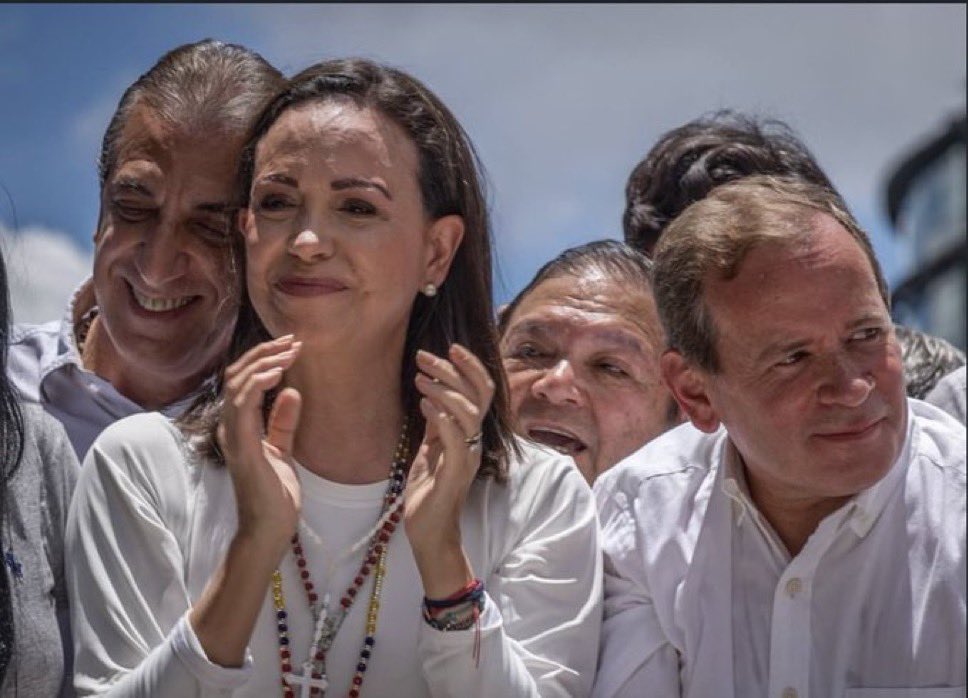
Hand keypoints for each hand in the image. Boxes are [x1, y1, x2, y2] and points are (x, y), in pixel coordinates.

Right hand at [217, 334, 303, 559]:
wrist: (270, 530)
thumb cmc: (275, 494)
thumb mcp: (283, 450)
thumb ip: (283, 422)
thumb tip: (292, 391)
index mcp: (239, 426)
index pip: (243, 381)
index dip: (264, 359)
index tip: (292, 346)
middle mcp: (230, 427)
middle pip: (238, 375)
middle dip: (265, 353)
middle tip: (293, 341)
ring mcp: (233, 436)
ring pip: (237, 384)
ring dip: (264, 363)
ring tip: (290, 351)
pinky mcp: (242, 447)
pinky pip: (243, 405)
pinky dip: (258, 384)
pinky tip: (278, 373)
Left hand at [405, 344, 494, 597]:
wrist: (430, 532)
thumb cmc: (429, 492)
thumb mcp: (431, 449)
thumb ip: (436, 425)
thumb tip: (431, 396)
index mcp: (470, 434)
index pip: (481, 391)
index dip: (470, 366)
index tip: (449, 347)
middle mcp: (474, 442)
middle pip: (478, 394)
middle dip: (452, 369)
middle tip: (423, 356)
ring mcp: (467, 457)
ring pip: (469, 412)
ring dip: (444, 389)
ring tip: (419, 378)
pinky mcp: (455, 473)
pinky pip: (455, 439)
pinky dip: (441, 418)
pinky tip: (424, 405)